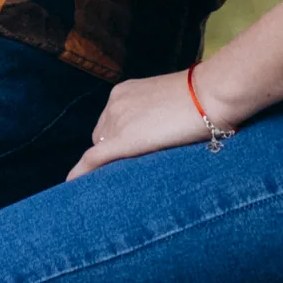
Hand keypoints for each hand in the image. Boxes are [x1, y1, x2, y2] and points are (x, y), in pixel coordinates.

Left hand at [67, 71, 212, 178]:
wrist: (210, 95)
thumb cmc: (202, 99)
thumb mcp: (170, 104)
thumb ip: (155, 117)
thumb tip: (158, 135)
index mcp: (124, 92)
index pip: (109, 125)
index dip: (115, 144)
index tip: (122, 160)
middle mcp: (114, 103)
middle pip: (102, 139)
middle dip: (110, 157)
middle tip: (125, 177)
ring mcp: (117, 120)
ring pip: (100, 152)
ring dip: (106, 168)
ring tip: (114, 190)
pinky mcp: (123, 140)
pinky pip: (94, 159)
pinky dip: (82, 173)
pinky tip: (72, 186)